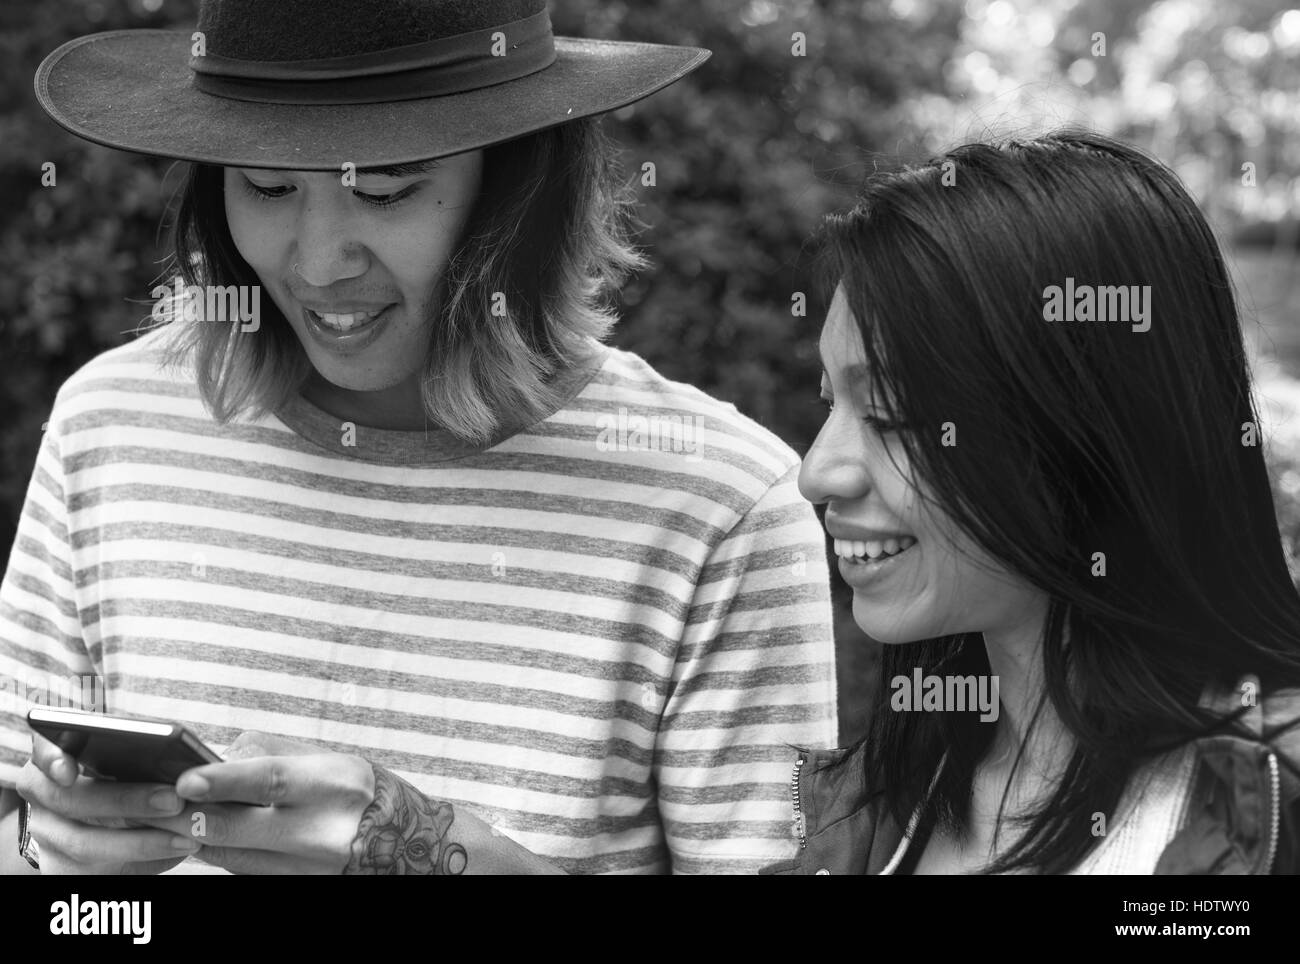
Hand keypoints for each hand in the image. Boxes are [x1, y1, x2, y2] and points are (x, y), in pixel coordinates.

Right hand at [15, 732, 199, 874]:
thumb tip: (183, 763)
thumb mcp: (116, 761)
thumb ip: (133, 754)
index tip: (69, 771)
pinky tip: (179, 848)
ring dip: (144, 841)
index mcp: (52, 762)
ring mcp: (48, 839)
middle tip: (174, 800)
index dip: (52, 760)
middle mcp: (42, 800)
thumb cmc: (116, 779)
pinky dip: (148, 859)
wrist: (88, 824)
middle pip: (71, 801)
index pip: (42, 753)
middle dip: (125, 800)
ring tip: (189, 834)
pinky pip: (104, 869)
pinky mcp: (65, 870)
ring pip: (86, 844)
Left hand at [137, 731, 468, 874]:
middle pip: (237, 828)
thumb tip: (217, 754)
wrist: (408, 843)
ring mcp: (307, 866)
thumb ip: (272, 753)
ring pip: (229, 854)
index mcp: (335, 784)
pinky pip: (241, 870)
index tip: (184, 778)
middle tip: (147, 802)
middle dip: (185, 816)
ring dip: (191, 836)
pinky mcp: (295, 885)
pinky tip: (197, 835)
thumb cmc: (364, 790)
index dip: (224, 780)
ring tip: (159, 816)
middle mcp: (321, 830)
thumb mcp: (329, 759)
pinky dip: (216, 850)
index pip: (271, 781)